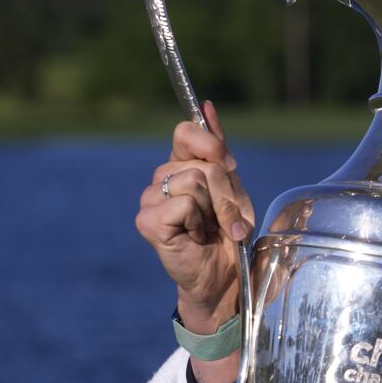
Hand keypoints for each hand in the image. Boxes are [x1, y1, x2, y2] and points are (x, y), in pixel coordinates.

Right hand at [135, 101, 253, 334]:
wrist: (228, 276)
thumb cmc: (230, 233)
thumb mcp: (234, 188)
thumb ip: (218, 150)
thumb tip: (207, 106)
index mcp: (182, 166)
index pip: (185, 132)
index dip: (209, 142)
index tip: (229, 163)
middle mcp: (162, 179)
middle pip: (201, 163)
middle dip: (226, 191)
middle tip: (227, 217)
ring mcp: (151, 200)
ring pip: (193, 181)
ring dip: (217, 209)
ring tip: (213, 229)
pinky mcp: (148, 222)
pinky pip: (181, 204)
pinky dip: (199, 222)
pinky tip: (196, 237)